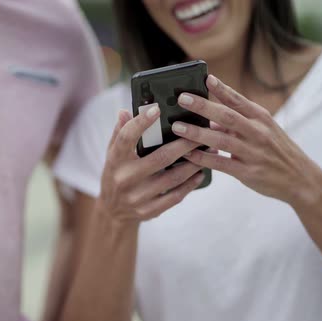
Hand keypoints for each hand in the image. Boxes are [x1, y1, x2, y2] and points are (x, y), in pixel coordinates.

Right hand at [97, 107, 205, 225]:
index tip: (157, 109)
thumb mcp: (112, 153)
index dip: (141, 123)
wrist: (112, 211)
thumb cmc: (116, 173)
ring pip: (173, 178)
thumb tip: (126, 111)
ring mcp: (137, 197)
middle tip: (202, 133)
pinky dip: (190, 184)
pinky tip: (200, 173)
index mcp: (115, 160)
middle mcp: (125, 179)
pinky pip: (175, 196)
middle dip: (185, 144)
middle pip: (161, 158)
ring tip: (208, 151)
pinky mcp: (149, 211)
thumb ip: (120, 132)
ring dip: (194, 164)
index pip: (127, 138)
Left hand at [171, 74, 321, 204]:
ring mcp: (253, 152)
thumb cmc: (276, 151)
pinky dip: (203, 158)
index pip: (238, 100)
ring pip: (221, 140)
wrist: (300, 178)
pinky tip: (188, 154)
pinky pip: (221, 163)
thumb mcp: (263, 130)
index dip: (222, 89)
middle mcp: (258, 132)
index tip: (206, 78)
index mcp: (261, 118)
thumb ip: (238, 123)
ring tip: (177, 127)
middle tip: (182, 99)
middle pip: (227, 116)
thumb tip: (209, 118)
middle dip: (203, 106)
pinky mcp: (249, 172)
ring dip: (197, 133)